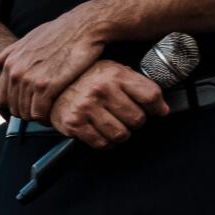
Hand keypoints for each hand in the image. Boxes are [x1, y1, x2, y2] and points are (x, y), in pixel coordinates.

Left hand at [0, 4, 104, 120]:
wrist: (85, 26)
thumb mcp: (30, 37)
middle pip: (15, 108)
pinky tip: (55, 113)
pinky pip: (40, 112)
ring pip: (26, 113)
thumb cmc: (61, 31)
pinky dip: (47, 117)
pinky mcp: (47, 86)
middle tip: (42, 111)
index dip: (15, 105)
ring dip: (38, 116)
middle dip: (28, 112)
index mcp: (10, 64)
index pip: (3, 98)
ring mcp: (31, 80)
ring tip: (49, 112)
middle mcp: (17, 73)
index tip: (29, 104)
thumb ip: (10, 53)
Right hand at [47, 60, 167, 147]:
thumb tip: (162, 109)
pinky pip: (101, 143)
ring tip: (115, 126)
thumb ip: (138, 86)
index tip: (157, 111)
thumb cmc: (86, 79)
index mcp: (115, 75)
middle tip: (128, 118)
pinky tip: (102, 133)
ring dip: (121, 134)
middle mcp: (101, 90)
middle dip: (136, 122)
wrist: (52, 87)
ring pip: (121, 134)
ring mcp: (86, 108)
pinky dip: (106, 143)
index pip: (150, 95)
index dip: (157, 107)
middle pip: (137, 118)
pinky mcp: (74, 124)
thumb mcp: (114, 72)